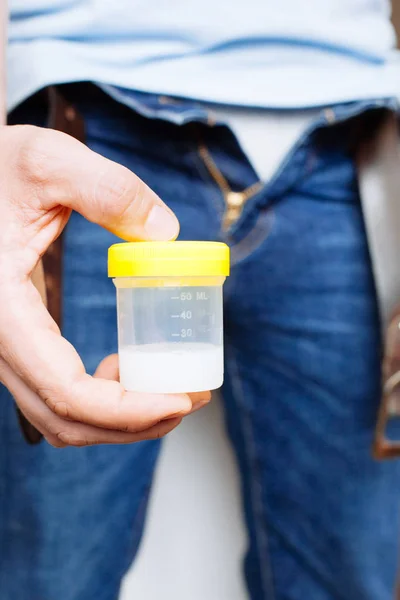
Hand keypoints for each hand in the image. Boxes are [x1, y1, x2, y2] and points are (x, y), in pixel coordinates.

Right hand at [0, 124, 209, 446]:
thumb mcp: (48, 161)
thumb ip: (108, 190)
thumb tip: (165, 233)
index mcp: (2, 310)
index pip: (66, 391)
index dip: (128, 409)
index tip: (182, 399)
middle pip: (66, 418)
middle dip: (134, 422)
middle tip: (191, 399)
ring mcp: (6, 346)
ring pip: (59, 414)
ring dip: (119, 418)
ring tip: (171, 392)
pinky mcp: (19, 340)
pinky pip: (57, 391)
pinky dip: (99, 398)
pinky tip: (126, 368)